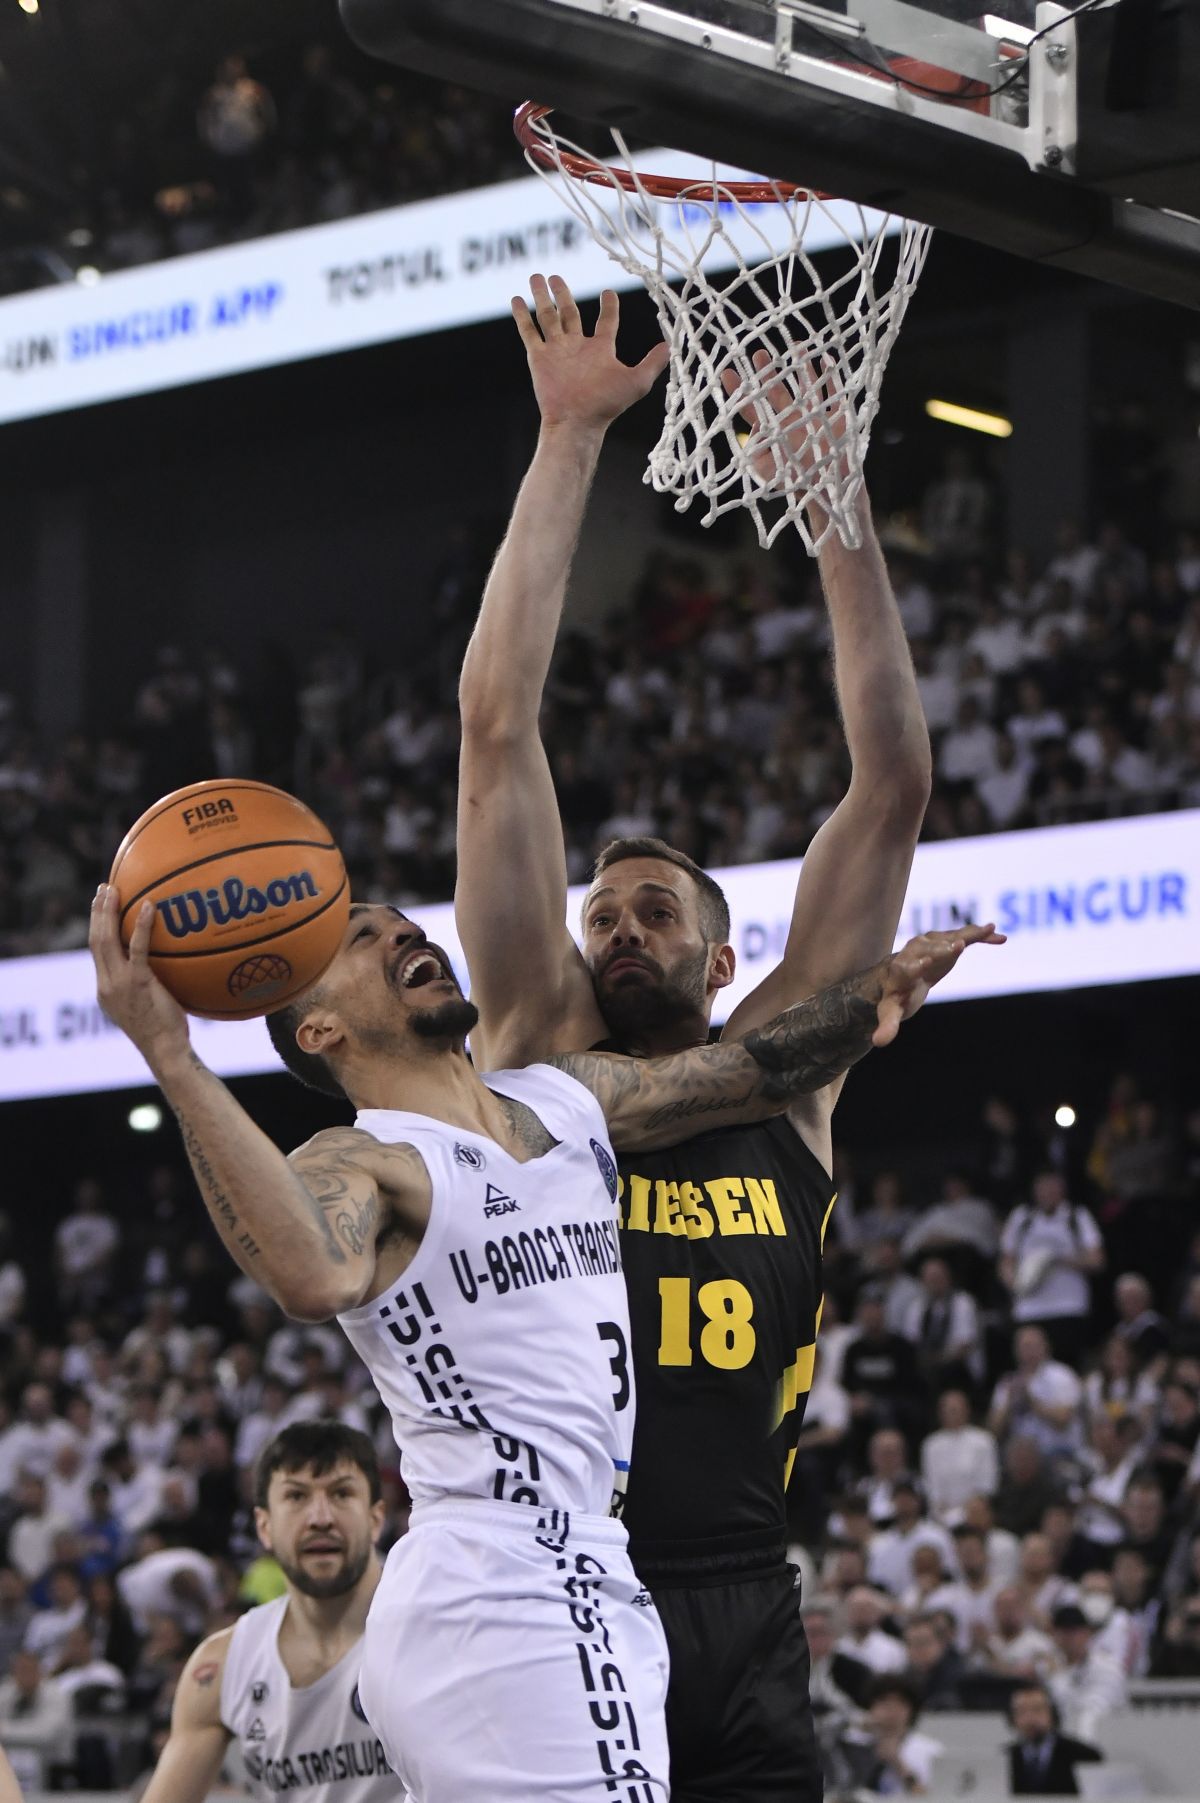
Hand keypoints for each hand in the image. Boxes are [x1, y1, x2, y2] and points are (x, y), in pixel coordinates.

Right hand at [90, 884, 189, 1068]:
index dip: (96, 926)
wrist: (165, 1050)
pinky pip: (137, 949)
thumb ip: (145, 983)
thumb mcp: (147, 1004)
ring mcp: (119, 984)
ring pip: (106, 941)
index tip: (100, 905)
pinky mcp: (137, 984)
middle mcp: (106, 984)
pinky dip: (142, 927)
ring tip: (113, 890)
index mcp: (105, 988)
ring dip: (108, 913)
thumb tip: (161, 963)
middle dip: (97, 912)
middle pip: (95, 940)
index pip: (96, 952)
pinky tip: (150, 907)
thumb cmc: (165, 1031)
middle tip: (103, 888)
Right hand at [512, 274, 668, 431]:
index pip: (606, 321)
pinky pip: (529, 332)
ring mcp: (557, 350)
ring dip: (542, 296)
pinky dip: (522, 316)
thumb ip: (652, 362)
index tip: (608, 292)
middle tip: (556, 277)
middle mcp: (577, 346)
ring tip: (536, 277)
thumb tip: (671, 346)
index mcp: (600, 349)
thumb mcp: (637, 381)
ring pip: (547, 316)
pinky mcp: (539, 357)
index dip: (609, 306)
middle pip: (569, 313)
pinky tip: (517, 299)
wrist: (577, 421)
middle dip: (562, 294)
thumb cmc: (607, 405)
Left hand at [720, 348, 852, 490]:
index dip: (740, 391)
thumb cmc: (795, 483)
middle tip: (758, 353)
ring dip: (802, 366)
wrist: (828, 491)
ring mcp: (815, 417)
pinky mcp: (837, 419)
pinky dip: (831, 377)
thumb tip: (754, 425)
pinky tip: (826, 358)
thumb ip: (754, 449)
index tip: (727, 372)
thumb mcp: (766, 470)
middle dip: (768, 372)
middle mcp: (793, 420)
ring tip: (797, 345)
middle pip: (777, 391)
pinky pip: (834, 393)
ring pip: (807, 386)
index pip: (752, 408)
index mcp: (774, 432)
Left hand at [872, 923, 1005, 1046]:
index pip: (906, 967)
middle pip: (927, 948)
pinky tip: (1000, 936)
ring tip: (988, 929)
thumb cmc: (895, 995)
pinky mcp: (947, 943)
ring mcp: (931, 944)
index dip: (915, 965)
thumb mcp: (891, 1012)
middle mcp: (914, 952)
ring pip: (949, 937)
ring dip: (967, 934)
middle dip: (942, 947)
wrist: (900, 975)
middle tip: (959, 945)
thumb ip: (888, 1025)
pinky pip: (965, 937)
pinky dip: (981, 936)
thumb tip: (878, 1043)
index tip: (924, 963)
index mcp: (901, 971)